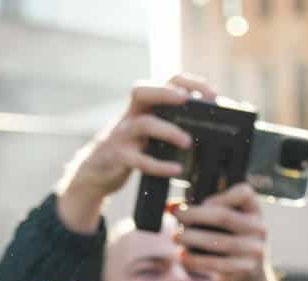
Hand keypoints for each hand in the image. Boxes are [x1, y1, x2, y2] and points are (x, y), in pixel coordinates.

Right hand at [55, 74, 216, 233]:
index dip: (187, 82)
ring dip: (168, 131)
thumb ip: (170, 122)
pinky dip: (159, 165)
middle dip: (166, 92)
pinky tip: (177, 170)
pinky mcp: (118, 156)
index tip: (212, 93)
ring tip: (187, 142)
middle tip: (188, 100)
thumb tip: (210, 122)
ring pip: (144, 124)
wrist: (96, 171)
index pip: (163, 81)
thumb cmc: (132, 148)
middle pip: (142, 91)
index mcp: (143, 106)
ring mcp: (123, 135)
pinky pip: (138, 159)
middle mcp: (131, 115)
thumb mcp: (149, 130)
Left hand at [174, 183, 289, 280]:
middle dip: (195, 215)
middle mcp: (260, 229)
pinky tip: (182, 257)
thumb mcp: (230, 226)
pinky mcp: (245, 270)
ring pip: (218, 242)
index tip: (203, 202)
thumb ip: (208, 213)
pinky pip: (216, 264)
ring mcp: (255, 251)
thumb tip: (171, 206)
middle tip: (176, 217)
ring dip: (192, 238)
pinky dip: (196, 260)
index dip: (220, 195)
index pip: (245, 192)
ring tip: (176, 237)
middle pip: (224, 216)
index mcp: (256, 212)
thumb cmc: (231, 246)